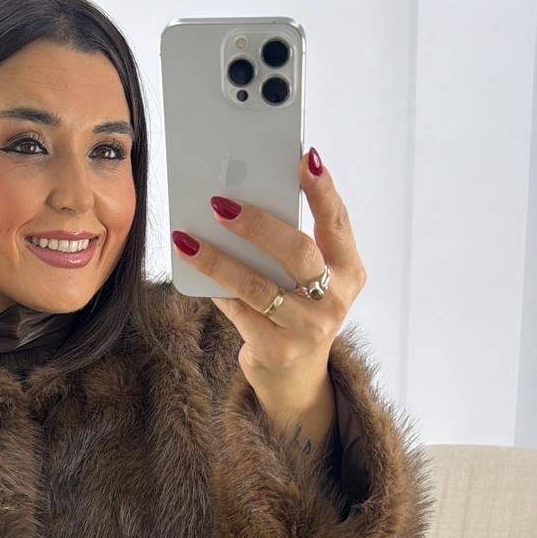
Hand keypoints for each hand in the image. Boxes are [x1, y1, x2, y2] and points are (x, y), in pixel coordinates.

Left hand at [171, 149, 366, 400]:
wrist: (295, 378)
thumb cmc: (298, 312)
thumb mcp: (310, 281)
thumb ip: (293, 246)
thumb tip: (242, 200)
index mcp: (350, 273)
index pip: (337, 223)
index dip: (322, 190)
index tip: (304, 159)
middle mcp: (334, 301)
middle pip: (297, 252)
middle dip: (258, 224)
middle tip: (222, 203)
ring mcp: (307, 329)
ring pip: (258, 285)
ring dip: (218, 259)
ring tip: (188, 238)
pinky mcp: (277, 350)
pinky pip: (238, 310)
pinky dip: (214, 287)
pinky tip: (193, 267)